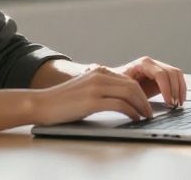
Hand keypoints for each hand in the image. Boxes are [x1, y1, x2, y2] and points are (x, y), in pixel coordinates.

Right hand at [30, 64, 153, 124]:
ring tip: (145, 116)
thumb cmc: (62, 101)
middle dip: (144, 99)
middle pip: (132, 85)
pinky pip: (120, 104)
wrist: (41, 103)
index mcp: (99, 72)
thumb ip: (101, 89)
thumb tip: (120, 99)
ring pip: (129, 93)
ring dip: (141, 106)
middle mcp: (99, 76)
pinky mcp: (92, 101)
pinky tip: (134, 118)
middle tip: (149, 111)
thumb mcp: (85, 89)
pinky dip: (131, 111)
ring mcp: (96, 88)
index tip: (145, 103)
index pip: (128, 80)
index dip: (140, 92)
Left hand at [111, 56, 186, 108]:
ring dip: (180, 89)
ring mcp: (158, 66)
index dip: (166, 88)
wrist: (117, 86)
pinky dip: (181, 88)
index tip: (169, 101)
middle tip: (174, 105)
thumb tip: (145, 103)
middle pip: (171, 73)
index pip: (160, 74)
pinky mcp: (163, 74)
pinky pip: (177, 78)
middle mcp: (152, 63)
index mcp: (143, 64)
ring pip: (177, 74)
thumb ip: (136, 93)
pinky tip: (180, 99)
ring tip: (178, 103)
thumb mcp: (125, 89)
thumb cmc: (118, 87)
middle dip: (175, 90)